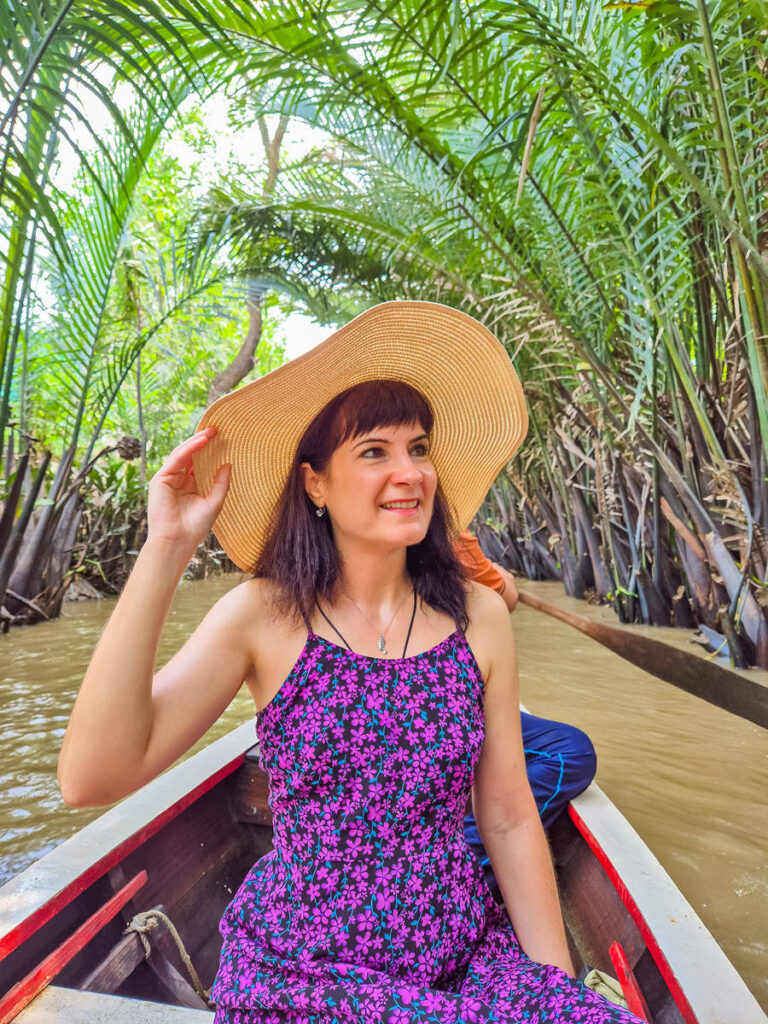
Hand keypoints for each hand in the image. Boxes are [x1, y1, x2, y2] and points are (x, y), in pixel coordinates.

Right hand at [146, 427, 230, 556]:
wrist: (178, 541)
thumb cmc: (195, 527)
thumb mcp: (214, 502)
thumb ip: (221, 483)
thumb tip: (228, 464)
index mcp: (190, 486)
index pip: (199, 463)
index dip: (209, 451)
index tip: (222, 439)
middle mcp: (178, 481)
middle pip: (190, 456)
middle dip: (202, 442)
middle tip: (217, 430)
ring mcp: (168, 479)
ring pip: (182, 454)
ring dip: (196, 442)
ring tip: (211, 432)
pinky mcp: (160, 479)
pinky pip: (176, 459)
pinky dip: (189, 449)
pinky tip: (201, 441)